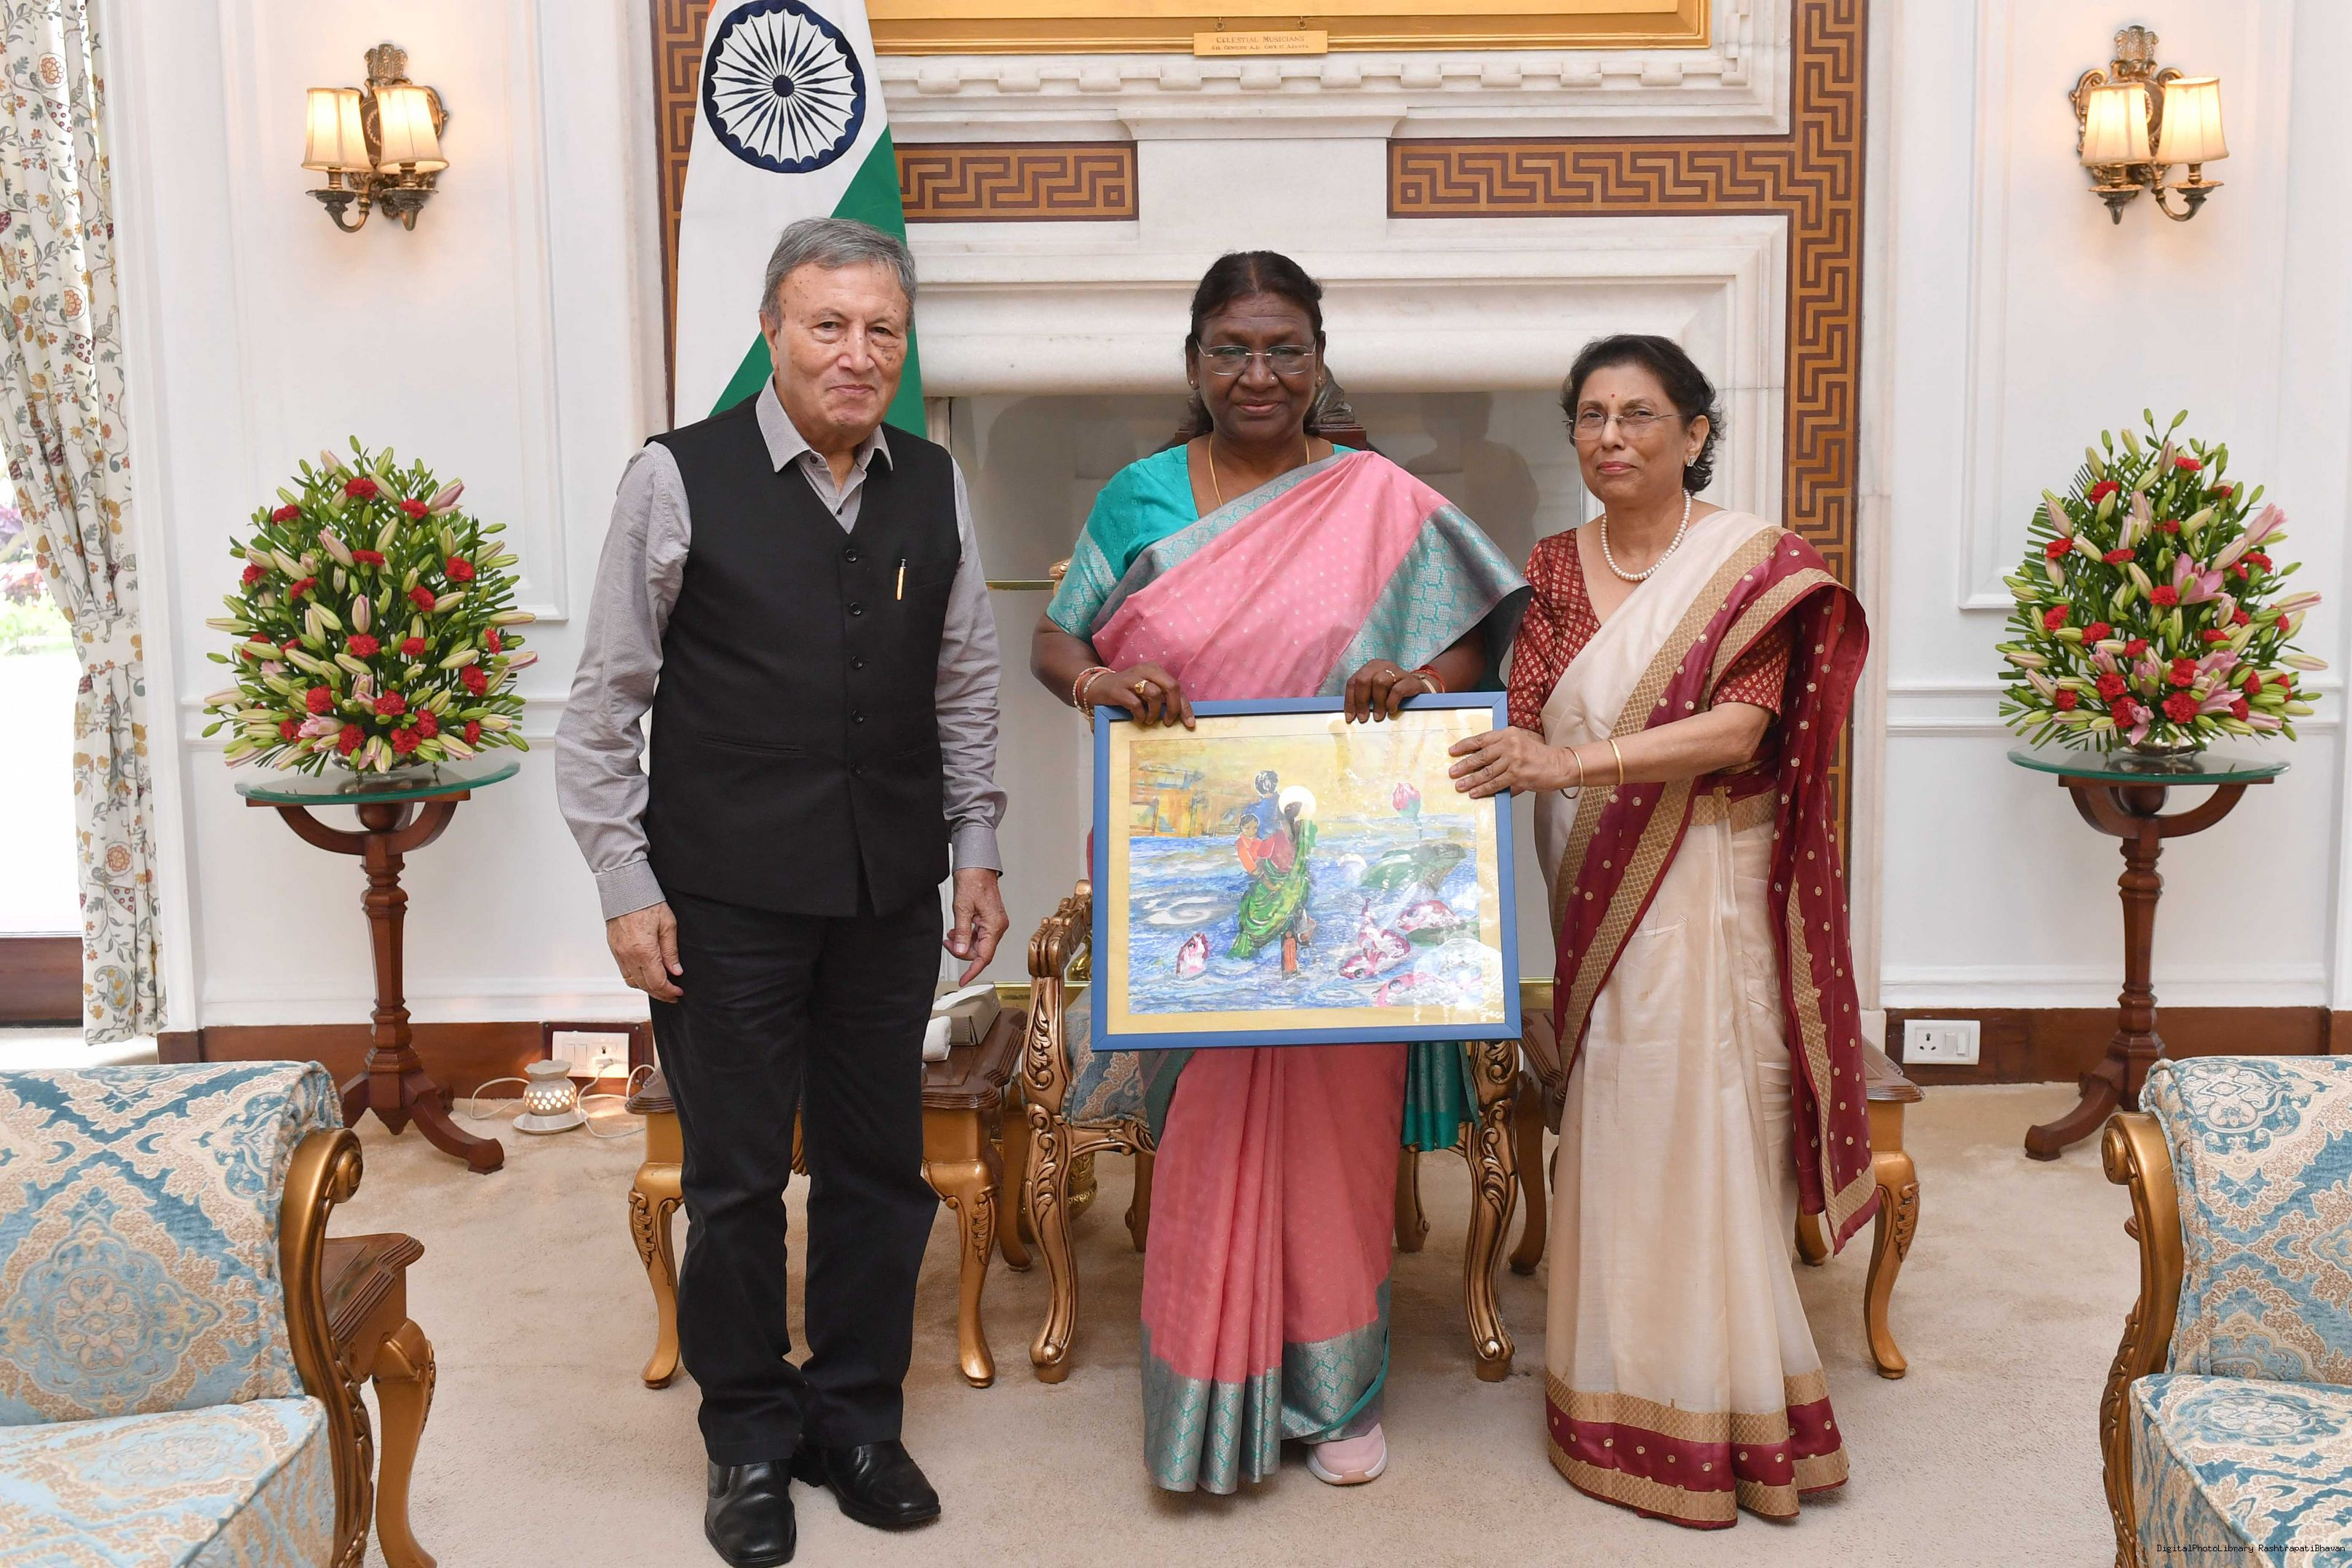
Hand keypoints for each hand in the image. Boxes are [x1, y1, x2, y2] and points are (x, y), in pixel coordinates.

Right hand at [607, 901, 682, 1001]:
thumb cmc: (648, 902)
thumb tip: (676, 971)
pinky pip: (624, 972)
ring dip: (647, 988)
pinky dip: (636, 979)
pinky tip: (647, 976)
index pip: (657, 982)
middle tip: (673, 995)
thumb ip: (671, 951)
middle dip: (661, 994)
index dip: (669, 991)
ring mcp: (619, 954)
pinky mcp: (614, 949)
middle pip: (645, 986)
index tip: (679, 993)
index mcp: (644, 951)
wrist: (625, 889)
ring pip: (633, 982)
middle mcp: (628, 956)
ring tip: (661, 987)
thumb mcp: (668, 925)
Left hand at [945, 868, 1010, 985]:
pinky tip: (957, 930)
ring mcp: (995, 923)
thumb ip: (961, 933)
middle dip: (962, 951)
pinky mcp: (990, 919)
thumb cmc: (973, 881)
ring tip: (950, 934)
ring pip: (978, 944)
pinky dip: (967, 936)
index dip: (973, 971)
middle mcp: (998, 926)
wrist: (976, 865)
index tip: (963, 980)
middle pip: (980, 951)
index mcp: (994, 925)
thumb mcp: (962, 909)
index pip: (984, 956)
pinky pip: (979, 935)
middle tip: (947, 943)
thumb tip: (960, 951)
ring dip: (963, 943)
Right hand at [1087, 662, 1193, 728]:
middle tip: (1168, 722)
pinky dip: (1140, 714)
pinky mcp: (1119, 689)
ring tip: (1150, 720)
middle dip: (1174, 707)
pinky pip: (1136, 703)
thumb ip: (1162, 698)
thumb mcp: (1146, 691)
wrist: (1098, 687)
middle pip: (1171, 686)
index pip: (1176, 687)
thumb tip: (1182, 716)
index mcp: (1155, 670)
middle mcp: (1145, 670)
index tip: (1189, 723)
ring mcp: (1131, 678)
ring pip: (1155, 694)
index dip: (1185, 706)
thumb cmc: (1127, 691)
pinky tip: (1138, 718)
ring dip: (1155, 712)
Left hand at [1345, 659, 1436, 722]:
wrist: (1418, 690)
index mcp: (1370, 667)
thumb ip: (1364, 698)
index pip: (1353, 682)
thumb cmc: (1392, 693)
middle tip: (1363, 718)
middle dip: (1361, 701)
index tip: (1350, 718)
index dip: (1350, 700)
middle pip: (1364, 679)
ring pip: (1380, 682)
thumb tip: (1351, 716)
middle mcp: (1382, 665)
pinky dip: (1392, 702)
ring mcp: (1397, 671)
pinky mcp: (1410, 680)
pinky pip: (1397, 690)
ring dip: (1377, 703)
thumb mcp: (1376, 693)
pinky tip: (1392, 711)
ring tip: (1379, 716)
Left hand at [1448, 726, 1572, 798]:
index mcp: (1508, 733)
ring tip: (1460, 785)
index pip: (1481, 739)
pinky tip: (1475, 793)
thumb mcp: (1521, 742)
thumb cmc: (1540, 755)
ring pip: (1486, 772)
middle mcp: (1510, 744)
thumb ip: (1502, 747)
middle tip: (1452, 772)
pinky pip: (1496, 783)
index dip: (1464, 746)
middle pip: (1481, 756)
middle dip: (1464, 765)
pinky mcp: (1517, 775)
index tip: (1452, 751)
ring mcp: (1513, 760)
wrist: (1559, 765)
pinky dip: (1484, 789)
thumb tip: (1482, 760)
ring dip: (1471, 780)